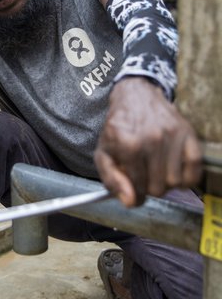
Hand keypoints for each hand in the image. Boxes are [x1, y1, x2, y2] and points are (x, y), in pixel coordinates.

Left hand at [94, 77, 201, 206]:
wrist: (134, 96)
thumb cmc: (117, 128)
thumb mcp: (103, 152)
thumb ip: (111, 179)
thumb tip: (130, 201)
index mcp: (128, 145)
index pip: (138, 190)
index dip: (135, 195)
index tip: (134, 190)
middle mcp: (151, 139)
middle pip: (158, 189)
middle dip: (149, 187)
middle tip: (144, 175)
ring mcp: (172, 135)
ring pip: (176, 183)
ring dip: (166, 182)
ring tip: (156, 169)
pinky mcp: (187, 133)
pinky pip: (194, 171)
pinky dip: (186, 177)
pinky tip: (173, 169)